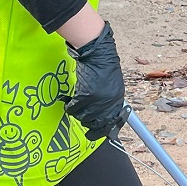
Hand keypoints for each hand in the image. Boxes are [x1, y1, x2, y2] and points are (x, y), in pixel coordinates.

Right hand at [65, 21, 126, 141]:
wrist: (98, 53)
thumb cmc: (104, 66)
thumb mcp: (112, 85)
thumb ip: (109, 100)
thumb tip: (103, 114)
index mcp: (118, 100)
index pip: (113, 122)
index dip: (104, 129)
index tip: (96, 133)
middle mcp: (109, 102)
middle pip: (97, 124)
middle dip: (88, 124)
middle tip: (81, 118)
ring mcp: (98, 100)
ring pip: (84, 117)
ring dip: (77, 114)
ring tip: (74, 106)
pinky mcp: (86, 95)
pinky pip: (74, 108)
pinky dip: (70, 106)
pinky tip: (68, 101)